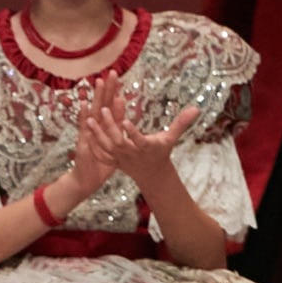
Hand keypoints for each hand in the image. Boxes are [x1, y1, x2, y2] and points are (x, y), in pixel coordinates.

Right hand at [66, 72, 123, 197]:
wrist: (87, 180)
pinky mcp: (83, 141)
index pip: (112, 106)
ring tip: (98, 81)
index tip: (119, 77)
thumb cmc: (104, 162)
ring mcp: (88, 132)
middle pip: (103, 104)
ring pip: (94, 111)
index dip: (115, 92)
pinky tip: (84, 103)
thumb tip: (127, 121)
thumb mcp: (116, 146)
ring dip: (96, 97)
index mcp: (106, 127)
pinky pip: (83, 127)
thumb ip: (119, 132)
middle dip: (107, 88)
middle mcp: (96, 126)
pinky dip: (83, 115)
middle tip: (112, 71)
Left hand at [82, 83, 199, 194]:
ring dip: (97, 135)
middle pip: (117, 142)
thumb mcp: (171, 138)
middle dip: (109, 127)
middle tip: (102, 109)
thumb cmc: (161, 151)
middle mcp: (131, 153)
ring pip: (105, 148)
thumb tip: (196, 108)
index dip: (131, 133)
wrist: (151, 173)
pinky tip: (85, 133)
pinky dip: (92, 145)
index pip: (138, 140)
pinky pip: (100, 154)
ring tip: (89, 119)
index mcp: (145, 147)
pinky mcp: (112, 160)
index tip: (125, 121)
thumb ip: (182, 123)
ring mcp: (120, 158)